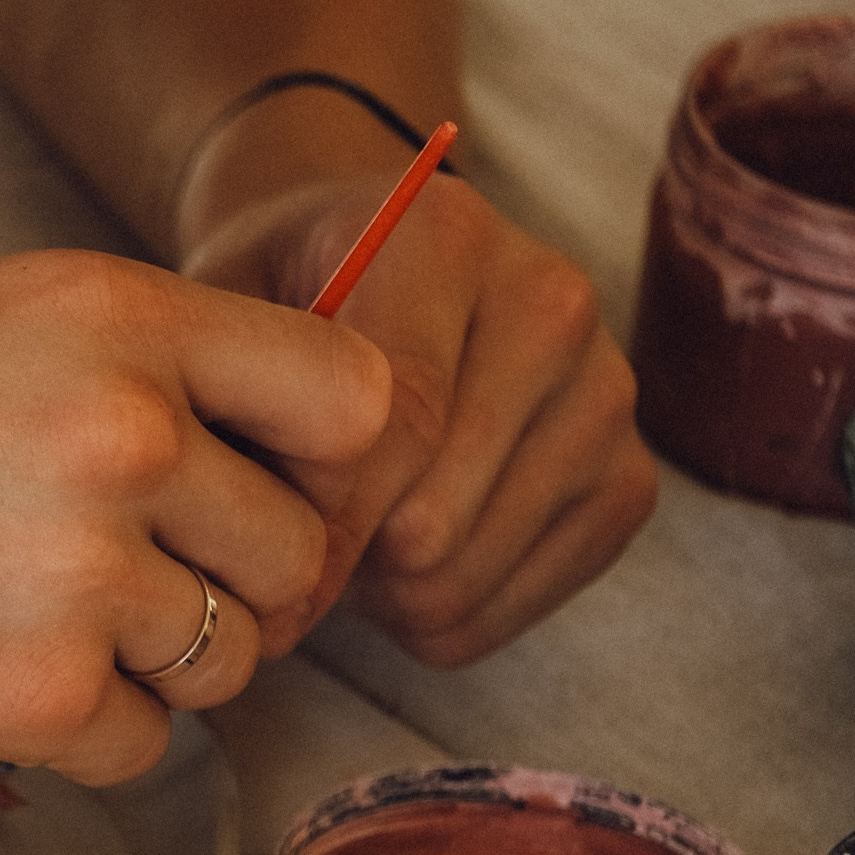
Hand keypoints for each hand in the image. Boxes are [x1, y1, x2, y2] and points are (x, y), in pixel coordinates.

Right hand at [0, 251, 390, 782]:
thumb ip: (119, 363)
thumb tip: (249, 451)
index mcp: (108, 314)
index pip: (350, 396)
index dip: (322, 464)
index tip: (270, 496)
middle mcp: (120, 433)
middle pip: (296, 553)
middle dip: (227, 586)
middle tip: (118, 589)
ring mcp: (79, 573)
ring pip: (227, 662)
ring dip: (150, 665)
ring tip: (17, 626)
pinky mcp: (28, 700)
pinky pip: (144, 750)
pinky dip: (77, 738)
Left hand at [181, 166, 656, 665]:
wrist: (369, 264)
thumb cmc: (280, 299)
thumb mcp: (225, 317)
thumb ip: (232, 413)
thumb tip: (244, 562)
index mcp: (447, 238)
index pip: (393, 427)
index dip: (309, 529)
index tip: (241, 585)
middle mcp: (552, 302)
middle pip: (429, 522)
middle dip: (333, 562)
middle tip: (275, 549)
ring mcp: (605, 392)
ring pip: (461, 578)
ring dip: (374, 592)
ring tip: (336, 537)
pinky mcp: (628, 479)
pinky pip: (507, 611)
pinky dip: (431, 616)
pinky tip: (393, 559)